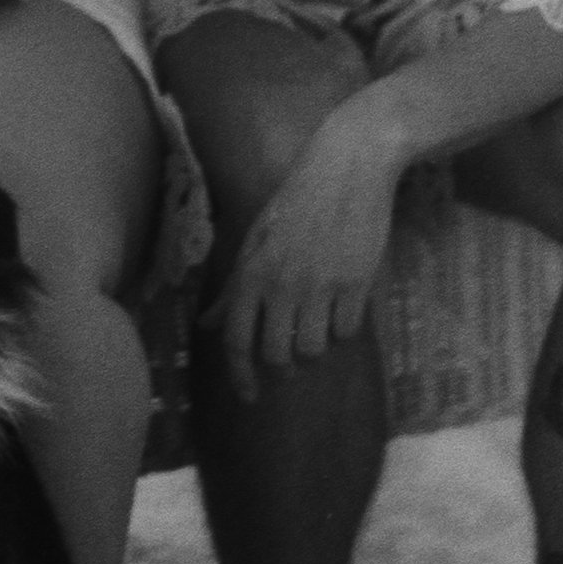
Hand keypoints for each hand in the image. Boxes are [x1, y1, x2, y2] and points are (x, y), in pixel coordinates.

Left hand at [215, 104, 403, 401]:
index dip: (240, 376)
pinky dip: (344, 329)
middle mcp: (281, 282)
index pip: (237, 340)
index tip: (249, 397)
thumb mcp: (256, 240)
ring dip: (316, 350)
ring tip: (319, 330)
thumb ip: (233, 288)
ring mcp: (319, 284)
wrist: (348, 166)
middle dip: (283, 369)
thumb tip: (206, 324)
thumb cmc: (297, 202)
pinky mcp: (355, 282)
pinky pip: (347, 331)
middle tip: (290, 367)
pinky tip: (343, 308)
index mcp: (251, 272)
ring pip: (314, 350)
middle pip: (276, 355)